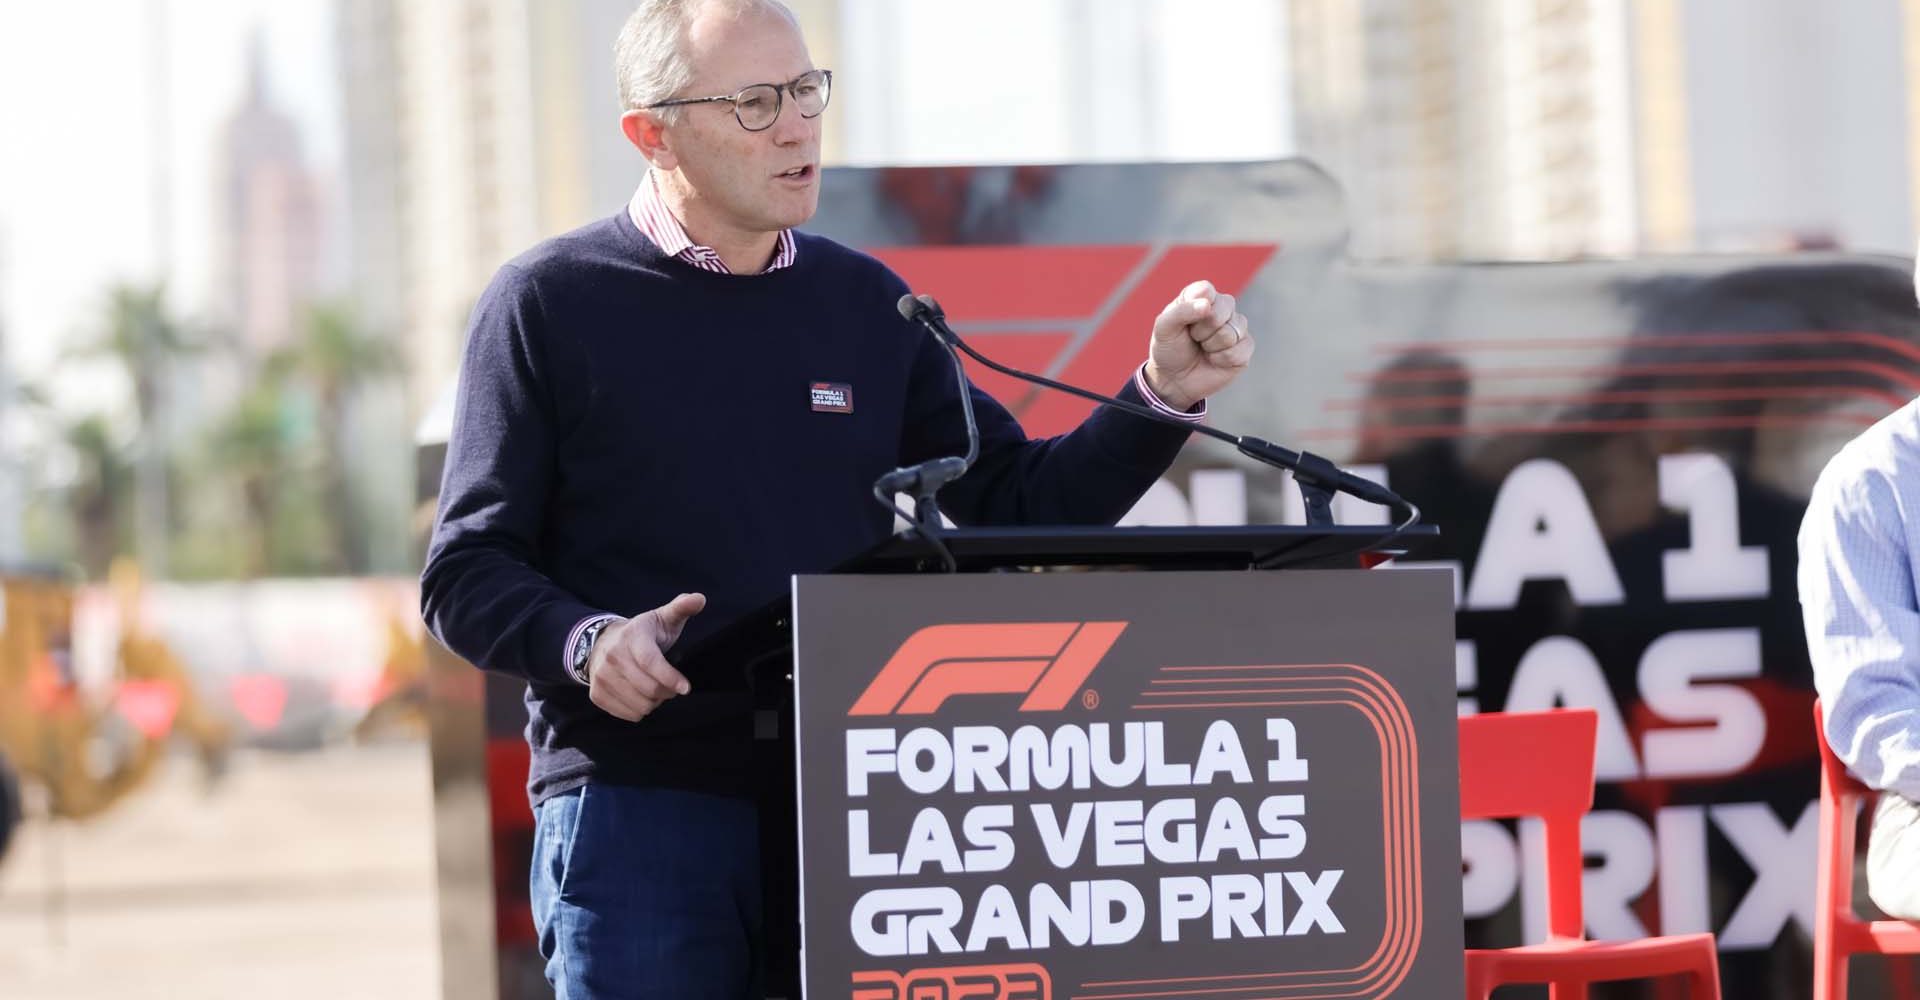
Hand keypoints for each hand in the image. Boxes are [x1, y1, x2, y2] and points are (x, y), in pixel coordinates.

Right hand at [585, 592, 704, 721]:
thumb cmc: (643, 633)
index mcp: (632, 635)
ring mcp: (601, 676)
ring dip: (654, 702)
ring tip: (655, 688)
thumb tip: (700, 598)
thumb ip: (681, 608)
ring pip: (640, 705)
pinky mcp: (597, 694)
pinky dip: (640, 710)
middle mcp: (612, 655)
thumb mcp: (662, 618)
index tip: (685, 688)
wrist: (602, 643)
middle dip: (667, 691)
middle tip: (672, 685)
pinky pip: (628, 714)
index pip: (651, 662)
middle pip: (649, 688)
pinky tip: (640, 695)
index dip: (670, 678)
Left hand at [1142, 280, 1254, 411]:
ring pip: (1232, 331)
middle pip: (1224, 308)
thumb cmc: (1169, 349)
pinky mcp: (1245, 347)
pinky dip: (1222, 358)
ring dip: (1211, 345)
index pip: (1207, 290)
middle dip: (1203, 329)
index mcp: (1201, 296)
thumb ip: (1181, 311)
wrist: (1174, 380)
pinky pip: (1241, 349)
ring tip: (1203, 348)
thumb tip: (1207, 305)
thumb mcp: (1164, 328)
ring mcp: (1236, 327)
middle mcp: (1222, 307)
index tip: (1185, 323)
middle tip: (1194, 338)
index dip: (1196, 307)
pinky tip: (1214, 359)